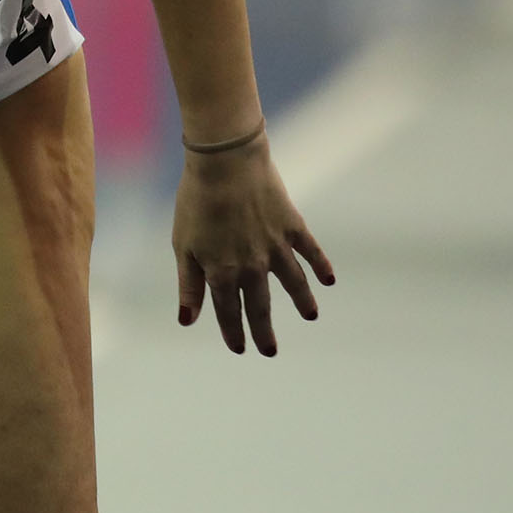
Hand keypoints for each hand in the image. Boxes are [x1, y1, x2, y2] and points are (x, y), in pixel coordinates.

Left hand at [174, 133, 333, 355]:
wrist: (224, 162)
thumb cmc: (196, 201)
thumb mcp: (184, 246)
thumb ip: (189, 286)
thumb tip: (187, 321)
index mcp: (222, 272)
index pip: (228, 312)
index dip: (233, 333)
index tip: (240, 349)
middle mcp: (252, 266)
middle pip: (260, 306)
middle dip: (264, 331)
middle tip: (270, 351)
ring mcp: (275, 247)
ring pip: (293, 283)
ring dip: (302, 301)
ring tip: (311, 314)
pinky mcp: (292, 225)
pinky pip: (311, 251)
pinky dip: (321, 266)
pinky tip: (329, 279)